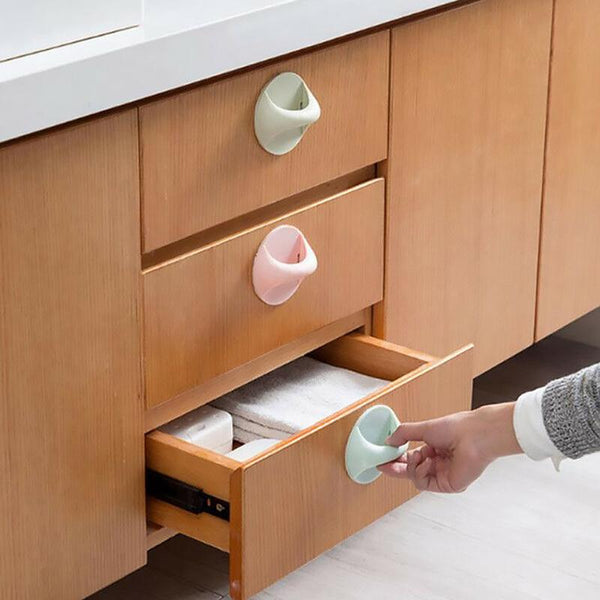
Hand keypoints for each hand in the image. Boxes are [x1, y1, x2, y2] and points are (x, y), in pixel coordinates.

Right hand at [378, 403, 521, 492]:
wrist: (474, 436)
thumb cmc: (455, 428)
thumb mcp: (423, 428)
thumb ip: (403, 433)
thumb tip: (388, 440)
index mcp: (433, 449)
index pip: (410, 457)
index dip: (395, 458)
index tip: (382, 457)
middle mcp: (437, 463)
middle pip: (410, 470)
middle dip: (396, 467)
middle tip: (384, 464)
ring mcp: (442, 474)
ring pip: (415, 478)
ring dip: (412, 466)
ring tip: (418, 456)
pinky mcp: (446, 485)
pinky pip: (424, 483)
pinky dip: (421, 472)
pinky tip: (428, 462)